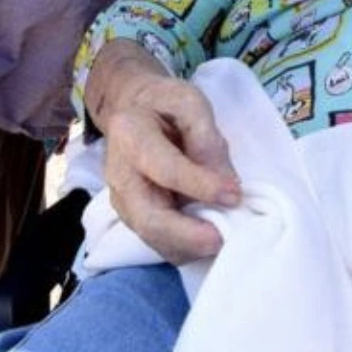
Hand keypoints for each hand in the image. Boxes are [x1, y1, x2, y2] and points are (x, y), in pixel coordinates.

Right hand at [86, 42, 240, 261]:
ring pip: (151, 236)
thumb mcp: (190, 102)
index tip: (234, 195)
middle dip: (187, 235)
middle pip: (147, 216)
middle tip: (221, 239)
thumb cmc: (164, 104)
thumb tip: (226, 182)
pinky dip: (182, 249)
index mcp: (130, 134)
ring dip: (186, 247)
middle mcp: (118, 173)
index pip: (165, 168)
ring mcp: (121, 200)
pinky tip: (206, 242)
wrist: (134, 111)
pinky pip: (156, 241)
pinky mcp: (132, 216)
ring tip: (220, 242)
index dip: (200, 185)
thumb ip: (207, 138)